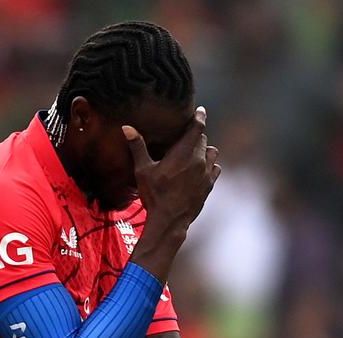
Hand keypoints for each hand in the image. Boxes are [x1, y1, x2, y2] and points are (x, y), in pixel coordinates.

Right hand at [123, 106, 220, 229]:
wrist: (169, 220)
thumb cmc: (154, 195)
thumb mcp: (143, 170)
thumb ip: (138, 147)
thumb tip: (127, 127)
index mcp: (184, 152)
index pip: (197, 128)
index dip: (199, 117)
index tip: (200, 110)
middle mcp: (199, 160)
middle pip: (203, 140)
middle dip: (196, 137)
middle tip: (186, 138)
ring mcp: (207, 174)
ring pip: (212, 153)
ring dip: (205, 150)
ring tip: (195, 153)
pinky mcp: (209, 186)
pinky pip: (215, 169)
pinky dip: (210, 166)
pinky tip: (201, 169)